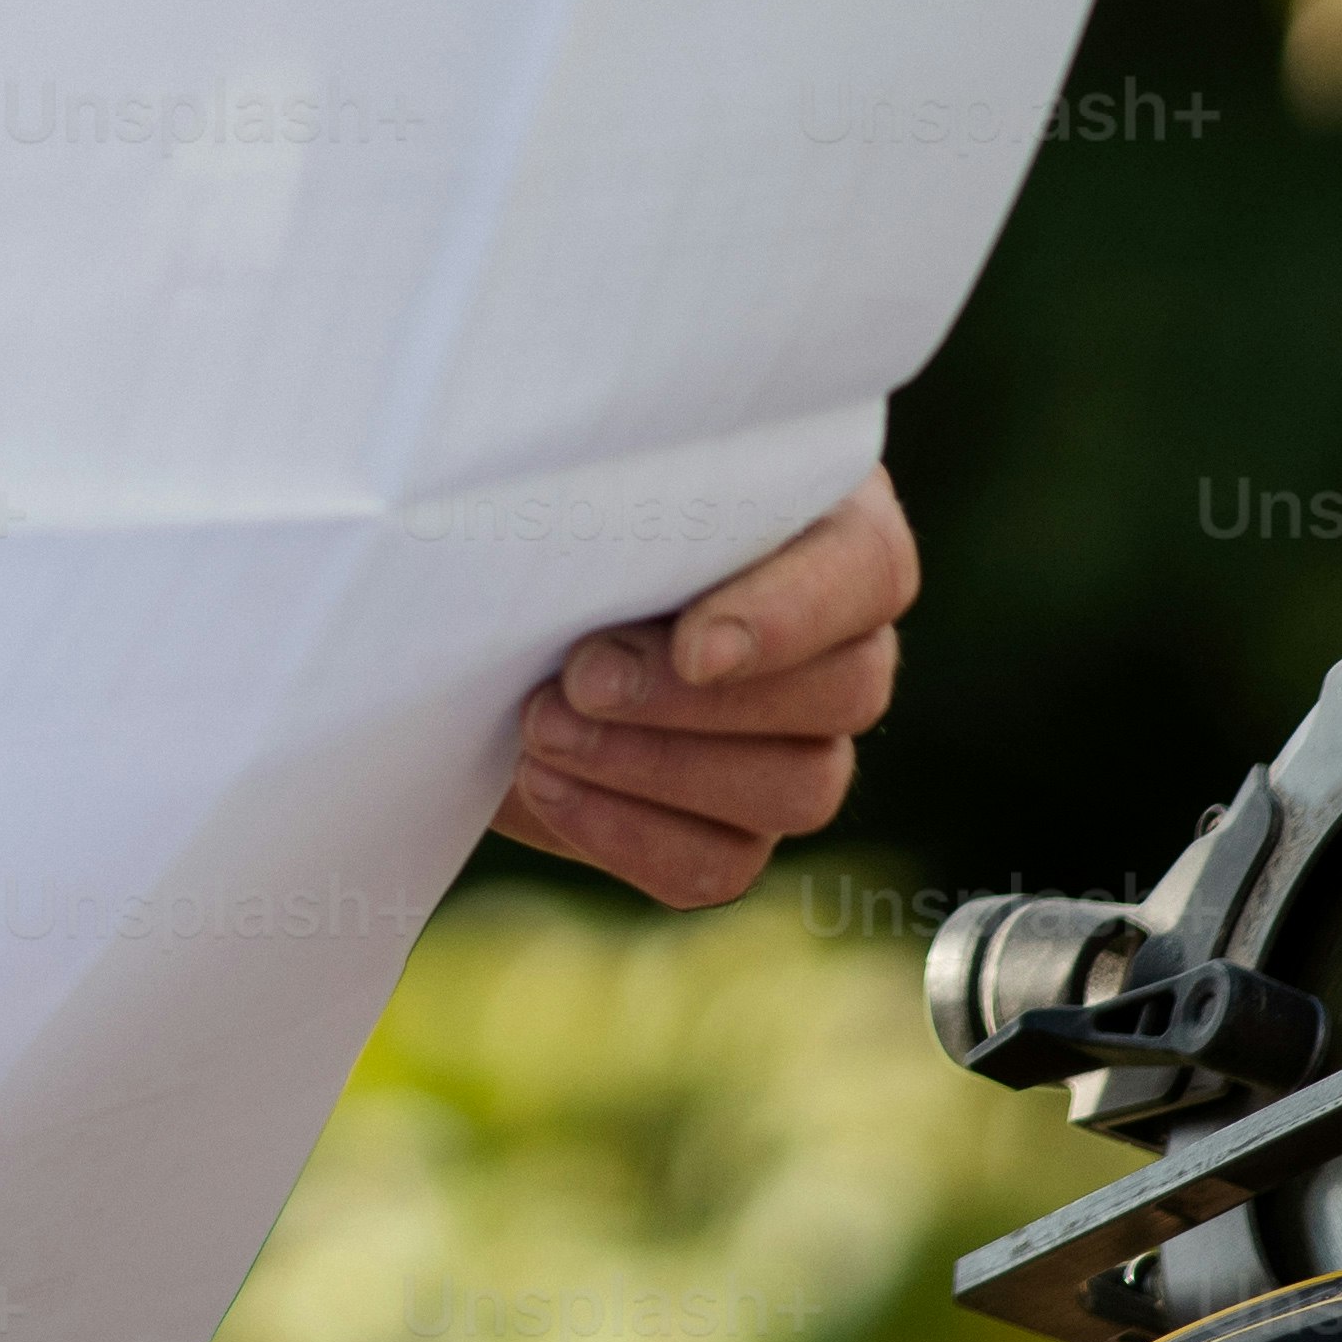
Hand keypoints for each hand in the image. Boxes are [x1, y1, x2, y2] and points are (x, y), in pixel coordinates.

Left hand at [501, 465, 918, 906]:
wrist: (471, 613)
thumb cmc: (531, 510)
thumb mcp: (565, 477)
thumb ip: (611, 482)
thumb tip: (601, 480)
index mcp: (822, 519)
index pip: (869, 570)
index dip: (793, 617)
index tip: (695, 650)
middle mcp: (835, 639)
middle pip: (846, 692)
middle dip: (699, 700)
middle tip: (580, 679)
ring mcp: (797, 745)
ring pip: (800, 788)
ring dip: (658, 766)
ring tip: (542, 727)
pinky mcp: (733, 830)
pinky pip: (719, 864)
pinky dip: (626, 831)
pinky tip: (544, 781)